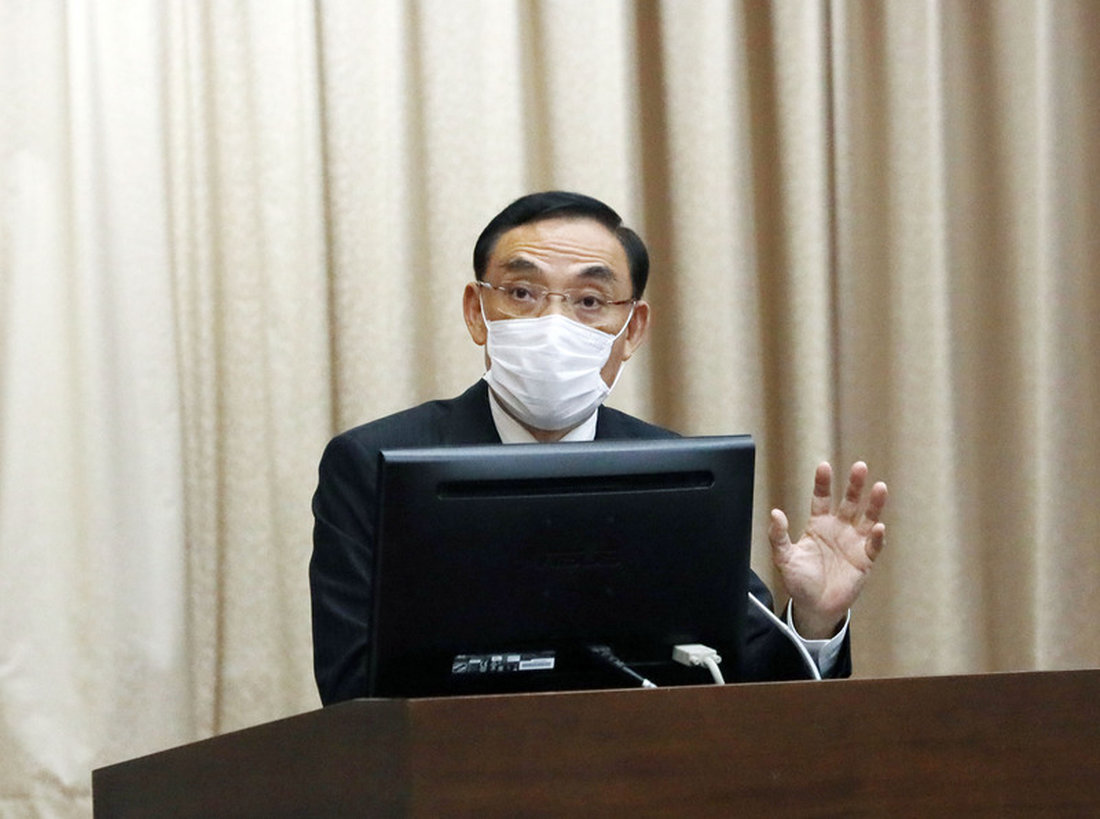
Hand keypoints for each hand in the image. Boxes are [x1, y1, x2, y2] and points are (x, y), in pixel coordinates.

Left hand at [767, 461, 887, 638]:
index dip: (823, 483)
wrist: (814, 607)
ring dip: (874, 504)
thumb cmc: (799, 581)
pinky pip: (873, 545)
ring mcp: (853, 543)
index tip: (824, 466)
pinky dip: (876, 537)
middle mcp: (838, 529)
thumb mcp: (784, 558)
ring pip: (867, 518)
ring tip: (879, 488)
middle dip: (854, 485)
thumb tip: (775, 513)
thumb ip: (778, 536)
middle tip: (860, 467)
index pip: (821, 498)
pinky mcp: (864, 560)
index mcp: (818, 525)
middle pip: (849, 502)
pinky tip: (877, 527)